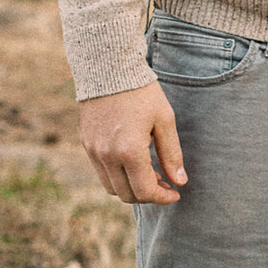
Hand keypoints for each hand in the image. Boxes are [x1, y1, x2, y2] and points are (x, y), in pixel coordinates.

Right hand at [78, 84, 186, 204]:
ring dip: (131, 188)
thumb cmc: (142, 93)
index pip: (144, 191)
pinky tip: (134, 164)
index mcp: (129, 151)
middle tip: (166, 184)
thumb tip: (180, 181)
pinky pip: (101, 172)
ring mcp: (93, 151)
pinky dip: (118, 177)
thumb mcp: (165, 121)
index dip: (162, 198)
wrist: (109, 70)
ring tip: (151, 174)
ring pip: (111, 187)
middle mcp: (107, 155)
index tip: (175, 193)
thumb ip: (172, 154)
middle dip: (148, 195)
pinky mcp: (86, 144)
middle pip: (126, 195)